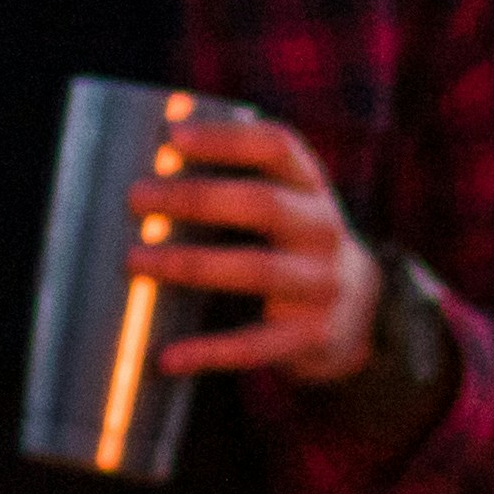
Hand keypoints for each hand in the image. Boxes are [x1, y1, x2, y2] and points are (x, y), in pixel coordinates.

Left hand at [129, 110, 378, 384]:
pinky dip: (208, 352)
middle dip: (197, 198)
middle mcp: (324, 231)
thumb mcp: (284, 206)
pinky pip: (254, 344)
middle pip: (263, 204)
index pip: (277, 148)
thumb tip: (145, 174)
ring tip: (134, 259)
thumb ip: (234, 185)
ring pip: (255, 269)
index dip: (227, 138)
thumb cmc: (290, 246)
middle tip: (138, 197)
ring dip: (190, 263)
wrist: (358, 313)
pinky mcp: (311, 336)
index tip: (174, 135)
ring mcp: (322, 285)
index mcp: (312, 188)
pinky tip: (167, 357)